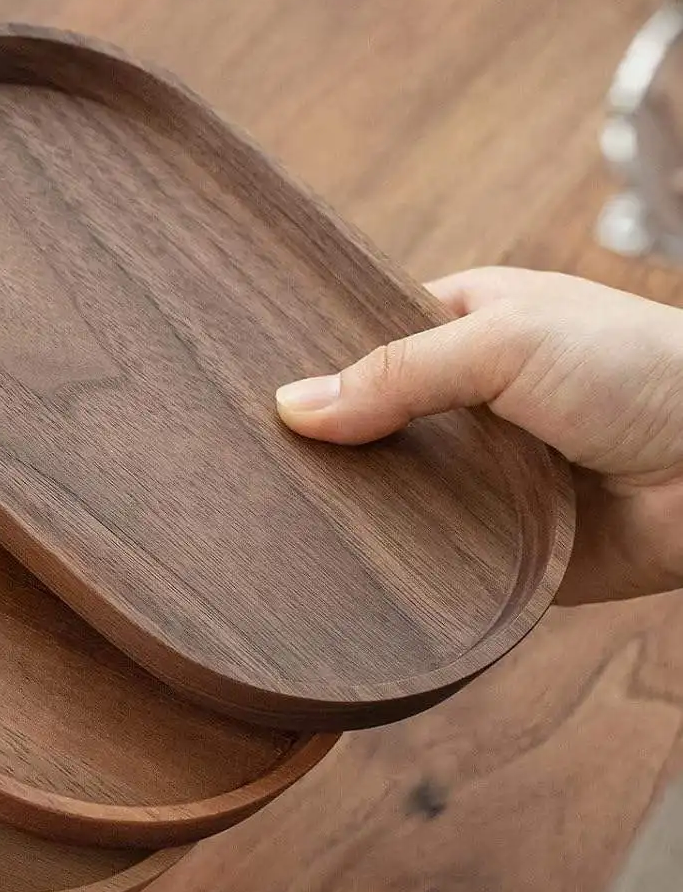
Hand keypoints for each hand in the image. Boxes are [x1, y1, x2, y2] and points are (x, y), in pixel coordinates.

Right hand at [274, 266, 682, 604]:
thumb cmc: (643, 371)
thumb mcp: (505, 340)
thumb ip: (397, 373)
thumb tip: (291, 407)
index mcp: (466, 326)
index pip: (364, 343)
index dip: (315, 366)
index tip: (249, 393)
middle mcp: (467, 402)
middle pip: (368, 424)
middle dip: (325, 444)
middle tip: (249, 464)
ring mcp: (481, 476)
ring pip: (390, 494)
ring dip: (355, 507)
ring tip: (270, 517)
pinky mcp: (497, 547)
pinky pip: (428, 556)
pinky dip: (396, 562)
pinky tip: (335, 565)